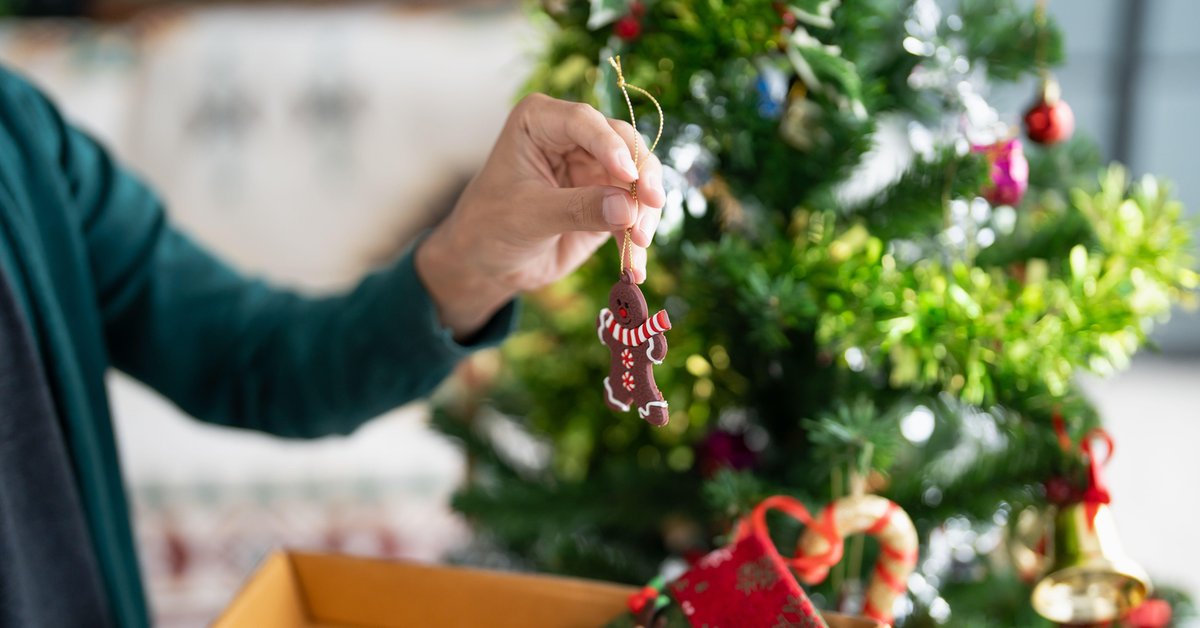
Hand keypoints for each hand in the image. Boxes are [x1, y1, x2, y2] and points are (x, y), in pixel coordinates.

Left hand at [416, 93, 665, 338]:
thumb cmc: (490, 226)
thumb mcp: (529, 215)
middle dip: (642, 176)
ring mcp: (594, 168)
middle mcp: (574, 138)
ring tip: (639, 244)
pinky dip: (638, 238)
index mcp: (541, 122)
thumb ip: (577, 209)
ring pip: (638, 178)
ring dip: (645, 211)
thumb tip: (628, 208)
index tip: (629, 176)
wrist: (486, 263)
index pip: (584, 122)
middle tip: (652, 205)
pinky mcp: (608, 201)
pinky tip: (634, 267)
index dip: (611, 146)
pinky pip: (635, 212)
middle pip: (624, 143)